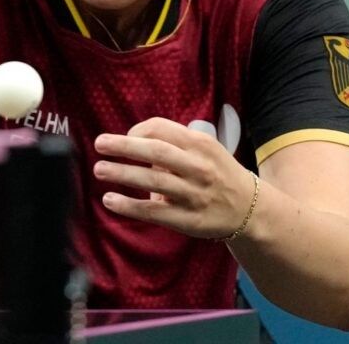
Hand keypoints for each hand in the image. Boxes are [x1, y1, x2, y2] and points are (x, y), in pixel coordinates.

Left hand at [92, 117, 254, 239]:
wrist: (249, 208)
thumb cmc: (219, 173)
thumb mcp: (206, 149)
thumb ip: (175, 145)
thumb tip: (134, 144)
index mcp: (201, 144)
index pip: (162, 129)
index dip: (137, 131)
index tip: (124, 137)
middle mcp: (198, 167)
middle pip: (155, 153)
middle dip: (124, 147)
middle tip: (100, 144)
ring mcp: (193, 194)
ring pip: (152, 182)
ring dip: (122, 174)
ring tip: (99, 169)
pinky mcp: (187, 219)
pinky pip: (153, 211)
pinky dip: (129, 206)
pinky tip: (110, 199)